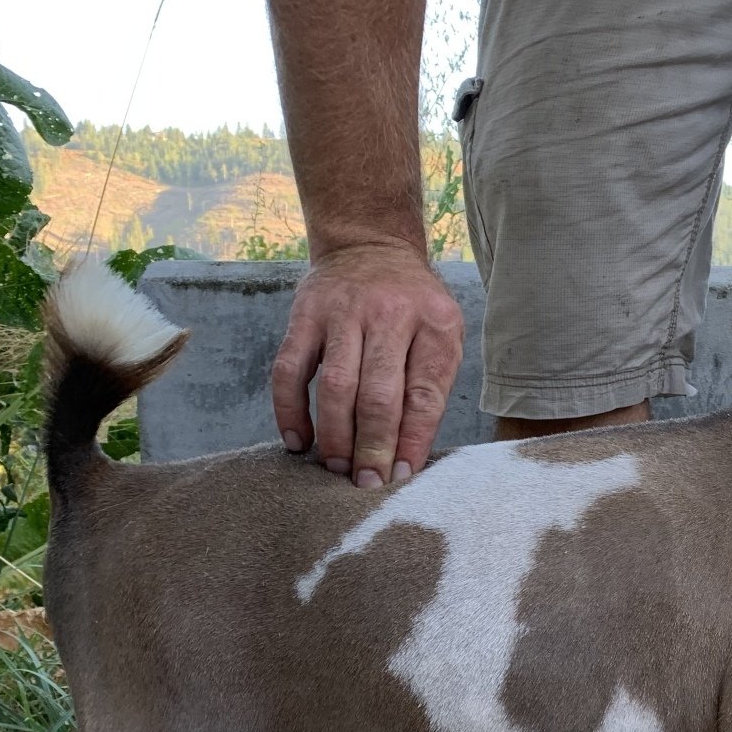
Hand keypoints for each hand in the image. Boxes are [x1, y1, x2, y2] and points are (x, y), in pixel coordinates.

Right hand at [270, 241, 464, 486]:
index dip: (412, 442)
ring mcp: (344, 313)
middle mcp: (390, 315)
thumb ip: (430, 387)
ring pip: (335, 387)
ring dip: (334, 436)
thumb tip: (406, 455)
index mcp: (435, 324)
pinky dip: (289, 410)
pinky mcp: (304, 315)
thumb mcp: (442, 334)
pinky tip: (298, 441)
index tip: (400, 476)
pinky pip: (289, 370)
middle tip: (366, 484)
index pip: (424, 396)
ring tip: (337, 468)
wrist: (370, 247)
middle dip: (372, 447)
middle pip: (378, 396)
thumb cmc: (413, 306)